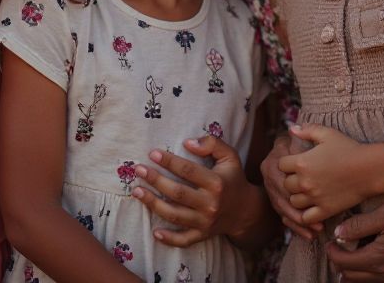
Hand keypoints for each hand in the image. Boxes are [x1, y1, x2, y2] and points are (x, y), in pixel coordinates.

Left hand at [131, 136, 265, 247]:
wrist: (246, 211)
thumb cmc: (233, 178)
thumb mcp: (229, 156)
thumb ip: (212, 143)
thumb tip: (188, 143)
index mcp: (216, 182)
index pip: (187, 170)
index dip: (169, 161)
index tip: (152, 153)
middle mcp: (210, 203)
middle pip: (177, 193)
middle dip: (156, 180)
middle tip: (139, 170)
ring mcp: (205, 222)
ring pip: (175, 215)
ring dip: (153, 204)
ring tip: (137, 191)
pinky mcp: (202, 235)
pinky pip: (184, 240)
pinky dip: (169, 238)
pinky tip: (155, 231)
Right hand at [260, 132, 321, 239]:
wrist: (287, 151)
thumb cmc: (298, 144)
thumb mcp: (299, 138)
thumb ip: (298, 134)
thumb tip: (294, 130)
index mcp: (271, 163)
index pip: (281, 182)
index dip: (295, 193)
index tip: (312, 200)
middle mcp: (268, 178)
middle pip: (282, 200)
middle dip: (299, 213)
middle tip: (318, 222)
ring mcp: (271, 191)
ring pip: (283, 211)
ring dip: (299, 223)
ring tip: (316, 230)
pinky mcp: (276, 201)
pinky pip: (284, 217)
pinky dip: (296, 228)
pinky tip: (309, 235)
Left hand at [279, 123, 366, 223]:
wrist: (369, 169)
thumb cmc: (348, 148)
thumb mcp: (327, 134)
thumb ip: (306, 130)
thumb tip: (291, 129)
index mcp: (302, 162)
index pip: (281, 165)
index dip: (287, 162)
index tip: (297, 162)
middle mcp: (305, 182)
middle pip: (285, 184)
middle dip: (291, 180)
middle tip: (302, 177)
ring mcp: (315, 198)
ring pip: (293, 202)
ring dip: (297, 196)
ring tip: (307, 191)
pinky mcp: (325, 210)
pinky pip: (306, 218)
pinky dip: (306, 214)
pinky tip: (313, 206)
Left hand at [327, 196, 383, 282]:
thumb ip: (362, 225)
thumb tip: (339, 233)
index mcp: (379, 259)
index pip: (343, 264)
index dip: (332, 252)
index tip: (330, 241)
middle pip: (354, 278)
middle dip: (341, 265)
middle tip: (338, 249)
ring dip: (357, 274)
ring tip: (353, 257)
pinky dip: (376, 277)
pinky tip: (379, 262)